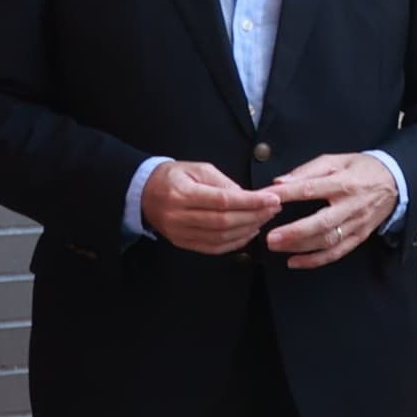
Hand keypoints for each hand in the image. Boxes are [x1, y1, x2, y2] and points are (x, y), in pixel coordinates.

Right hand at [138, 160, 282, 256]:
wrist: (143, 192)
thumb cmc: (174, 176)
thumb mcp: (199, 169)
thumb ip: (224, 183)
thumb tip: (249, 197)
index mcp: (182, 194)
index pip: (223, 201)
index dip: (251, 202)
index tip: (272, 199)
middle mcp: (178, 216)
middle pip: (224, 222)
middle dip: (254, 216)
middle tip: (273, 209)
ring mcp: (178, 233)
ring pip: (220, 237)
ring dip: (247, 230)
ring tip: (264, 219)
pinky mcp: (181, 242)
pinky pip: (212, 248)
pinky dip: (234, 243)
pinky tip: (249, 232)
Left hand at [259, 154, 400, 267]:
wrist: (396, 180)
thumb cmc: (362, 169)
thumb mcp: (338, 160)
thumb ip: (309, 170)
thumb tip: (281, 182)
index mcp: (344, 183)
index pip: (310, 189)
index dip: (285, 195)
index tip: (264, 199)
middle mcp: (351, 205)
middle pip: (322, 222)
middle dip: (294, 232)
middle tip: (270, 237)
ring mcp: (357, 223)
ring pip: (328, 240)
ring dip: (301, 246)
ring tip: (276, 247)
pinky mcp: (360, 235)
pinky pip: (338, 252)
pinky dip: (316, 260)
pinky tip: (295, 262)